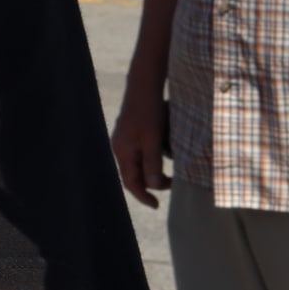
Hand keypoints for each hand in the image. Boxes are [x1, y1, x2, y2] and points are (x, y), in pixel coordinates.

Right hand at [109, 83, 171, 208]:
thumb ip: (152, 163)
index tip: (156, 205)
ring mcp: (124, 139)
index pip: (131, 182)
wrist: (144, 84)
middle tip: (168, 185)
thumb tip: (153, 186)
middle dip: (149, 183)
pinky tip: (162, 155)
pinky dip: (150, 159)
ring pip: (137, 163)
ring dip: (151, 171)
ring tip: (167, 172)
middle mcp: (120, 147)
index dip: (143, 196)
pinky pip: (139, 152)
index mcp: (123, 151)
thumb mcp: (153, 139)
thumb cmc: (149, 111)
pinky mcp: (131, 132)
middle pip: (133, 174)